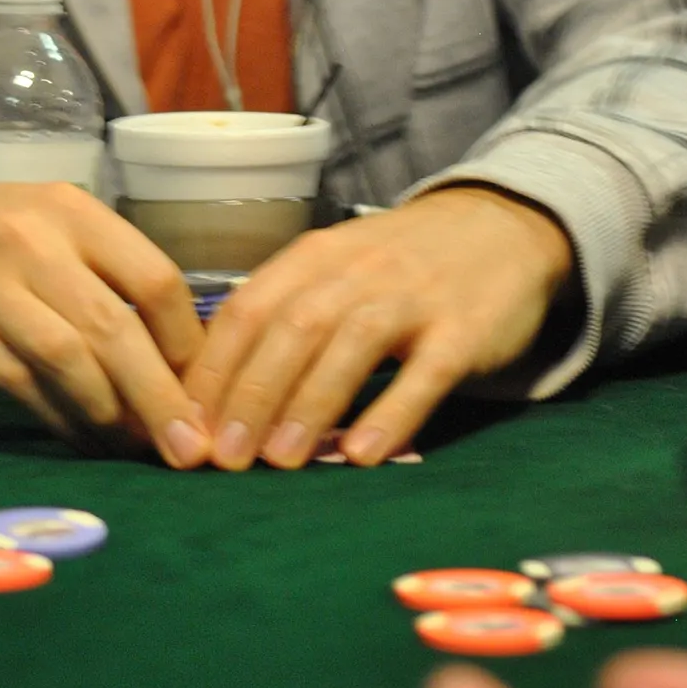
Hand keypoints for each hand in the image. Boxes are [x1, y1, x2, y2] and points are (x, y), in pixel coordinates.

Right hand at [0, 164, 209, 464]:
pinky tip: (83, 441)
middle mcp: (34, 242)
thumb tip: (177, 368)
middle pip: (117, 330)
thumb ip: (104, 282)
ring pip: (71, 362)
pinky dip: (62, 421)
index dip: (190, 345)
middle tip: (191, 452)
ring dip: (112, 417)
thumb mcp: (46, 229)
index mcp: (72, 211)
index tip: (207, 392)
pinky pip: (23, 386)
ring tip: (135, 450)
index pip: (155, 280)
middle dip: (163, 400)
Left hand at [185, 185, 572, 469]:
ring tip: (279, 462)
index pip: (248, 310)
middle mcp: (357, 270)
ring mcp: (414, 297)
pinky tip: (363, 455)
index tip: (185, 425)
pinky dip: (393, 412)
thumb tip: (212, 387)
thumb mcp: (334, 269)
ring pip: (351, 345)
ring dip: (309, 405)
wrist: (501, 225)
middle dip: (251, 394)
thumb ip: (282, 316)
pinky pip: (427, 372)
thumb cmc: (399, 263)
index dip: (213, 368)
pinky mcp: (465, 329)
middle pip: (292, 328)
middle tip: (224, 457)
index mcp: (313, 257)